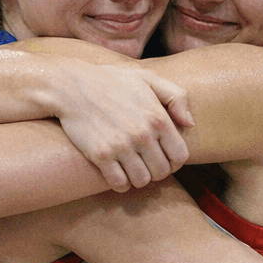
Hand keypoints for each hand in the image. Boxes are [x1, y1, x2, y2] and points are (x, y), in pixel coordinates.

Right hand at [48, 59, 193, 192]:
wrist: (71, 86)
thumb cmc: (111, 82)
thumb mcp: (148, 78)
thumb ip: (176, 97)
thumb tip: (190, 124)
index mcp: (158, 118)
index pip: (180, 156)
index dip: (174, 162)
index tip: (164, 158)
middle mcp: (143, 134)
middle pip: (162, 172)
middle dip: (156, 171)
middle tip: (145, 164)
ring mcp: (121, 146)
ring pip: (142, 181)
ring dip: (138, 179)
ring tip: (131, 169)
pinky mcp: (101, 156)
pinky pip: (119, 184)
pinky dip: (120, 184)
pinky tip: (116, 173)